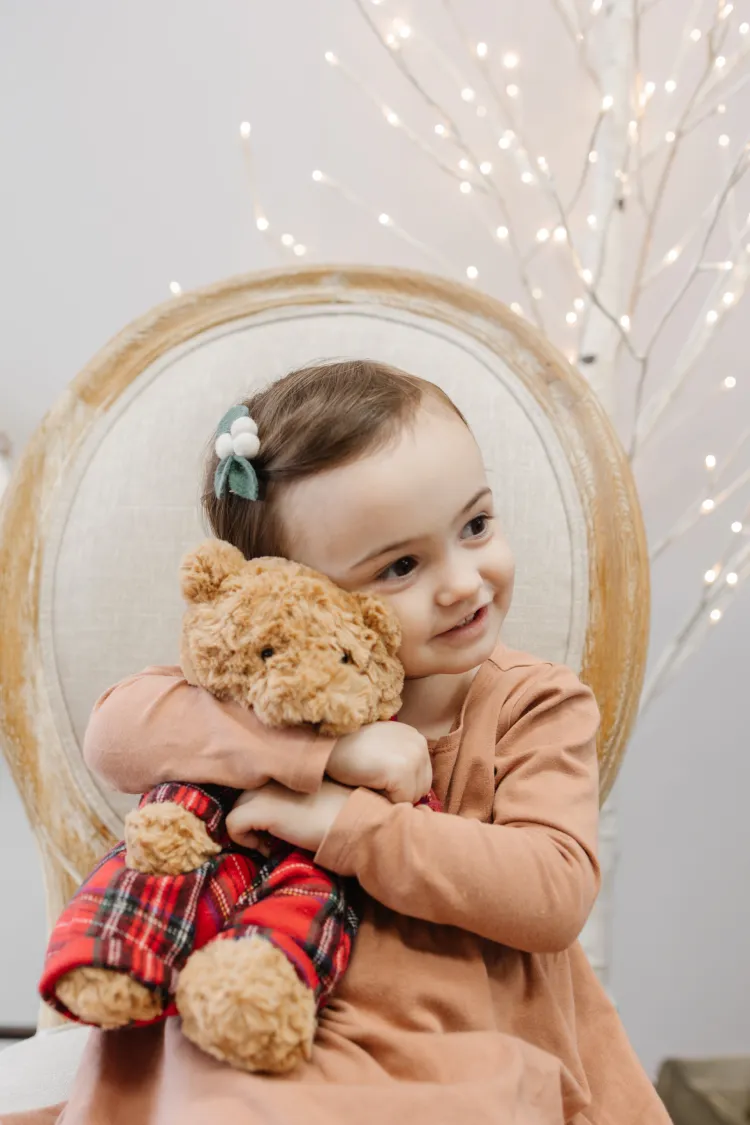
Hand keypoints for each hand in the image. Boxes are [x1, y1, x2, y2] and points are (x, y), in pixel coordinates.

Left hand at [226, 780, 351, 852]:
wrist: (354, 825)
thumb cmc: (344, 816)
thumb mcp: (317, 797)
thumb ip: (295, 796)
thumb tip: (278, 813)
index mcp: (289, 768)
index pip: (260, 783)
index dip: (264, 807)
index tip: (280, 825)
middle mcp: (273, 774)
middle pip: (245, 796)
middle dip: (254, 818)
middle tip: (275, 836)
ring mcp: (264, 790)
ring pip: (237, 809)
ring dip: (250, 829)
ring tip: (273, 842)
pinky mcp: (259, 809)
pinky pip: (233, 825)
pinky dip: (246, 841)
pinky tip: (269, 848)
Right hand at [327, 721, 430, 804]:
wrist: (328, 742)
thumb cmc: (349, 748)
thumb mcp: (383, 746)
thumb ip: (399, 758)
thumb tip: (411, 790)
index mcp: (415, 738)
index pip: (421, 776)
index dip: (400, 785)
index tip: (379, 777)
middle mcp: (419, 744)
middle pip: (421, 788)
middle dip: (399, 792)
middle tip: (373, 780)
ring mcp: (412, 757)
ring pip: (412, 796)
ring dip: (392, 796)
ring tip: (371, 781)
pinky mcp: (402, 770)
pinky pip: (400, 801)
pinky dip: (384, 799)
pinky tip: (369, 783)